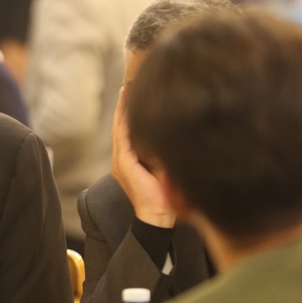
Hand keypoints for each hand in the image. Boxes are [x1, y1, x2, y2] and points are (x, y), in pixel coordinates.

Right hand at [111, 87, 174, 227]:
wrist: (158, 216)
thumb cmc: (167, 198)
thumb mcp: (168, 170)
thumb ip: (167, 154)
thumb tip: (181, 134)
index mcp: (132, 163)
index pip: (130, 133)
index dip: (131, 115)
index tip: (136, 96)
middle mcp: (123, 160)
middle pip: (122, 127)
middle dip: (124, 107)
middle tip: (128, 87)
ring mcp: (121, 161)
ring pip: (120, 129)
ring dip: (122, 109)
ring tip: (125, 91)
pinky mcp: (123, 163)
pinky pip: (122, 137)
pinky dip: (124, 121)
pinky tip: (127, 107)